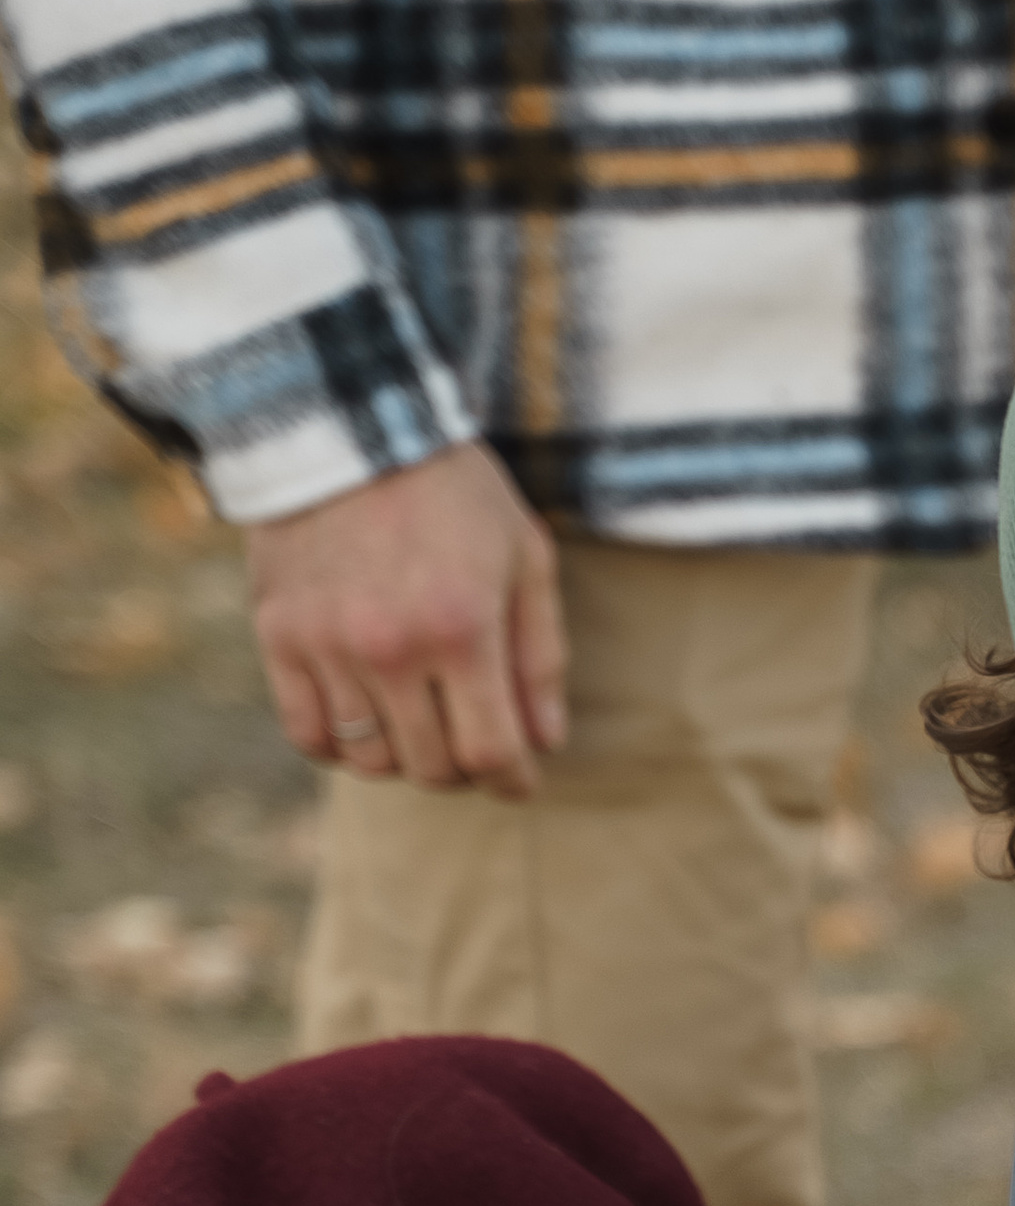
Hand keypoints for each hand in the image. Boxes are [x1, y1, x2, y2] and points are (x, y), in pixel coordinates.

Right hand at [246, 441, 565, 796]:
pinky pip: (309, 735)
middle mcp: (391, 648)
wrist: (350, 424)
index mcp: (463, 628)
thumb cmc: (454, 490)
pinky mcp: (279, 636)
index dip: (512, 780)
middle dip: (463, 769)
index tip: (518, 781)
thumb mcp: (525, 556)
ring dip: (403, 757)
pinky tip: (365, 719)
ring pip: (370, 761)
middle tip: (471, 743)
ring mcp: (327, 645)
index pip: (490, 753)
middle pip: (431, 767)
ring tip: (420, 724)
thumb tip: (544, 743)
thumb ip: (541, 655)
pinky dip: (340, 746)